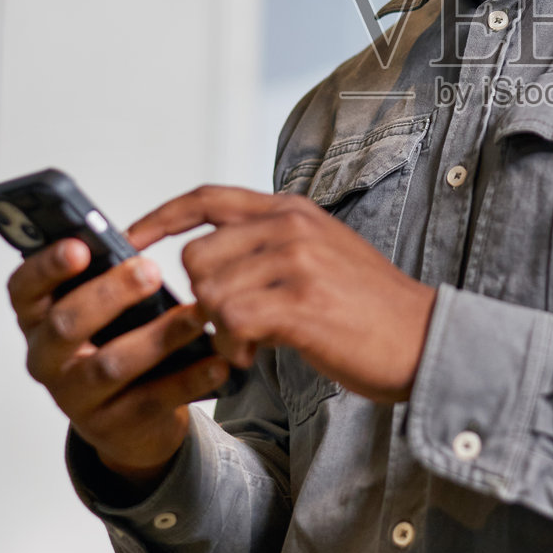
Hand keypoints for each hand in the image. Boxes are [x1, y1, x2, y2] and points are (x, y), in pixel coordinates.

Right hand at [7, 239, 229, 483]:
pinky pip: (151, 400)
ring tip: (197, 315)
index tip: (80, 247)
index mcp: (37, 319)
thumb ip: (104, 278)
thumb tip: (133, 241)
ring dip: (158, 337)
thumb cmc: (111, 344)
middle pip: (66, 325)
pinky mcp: (111, 427)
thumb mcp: (99, 310)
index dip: (47, 266)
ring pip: (110, 366)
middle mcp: (46, 359)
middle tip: (151, 270)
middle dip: (109, 294)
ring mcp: (74, 398)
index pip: (24, 288)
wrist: (126, 422)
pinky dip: (188, 380)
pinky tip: (216, 361)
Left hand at [129, 186, 438, 402]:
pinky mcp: (301, 303)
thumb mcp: (321, 253)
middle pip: (197, 256)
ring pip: (209, 291)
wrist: (424, 338)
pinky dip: (230, 346)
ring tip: (245, 344)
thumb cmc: (369, 307)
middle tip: (226, 326)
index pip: (207, 198)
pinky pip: (230, 321)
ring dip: (216, 329)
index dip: (160, 217)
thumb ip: (269, 246)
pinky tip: (252, 355)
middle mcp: (291, 226)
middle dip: (198, 298)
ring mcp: (297, 262)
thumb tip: (206, 261)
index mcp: (292, 210)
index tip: (128, 238)